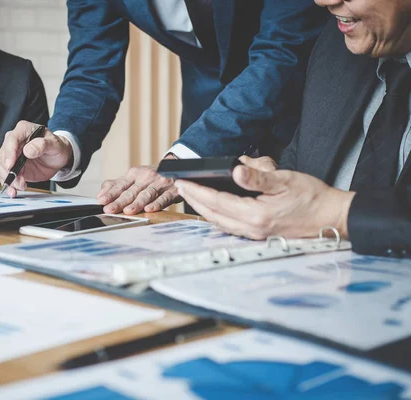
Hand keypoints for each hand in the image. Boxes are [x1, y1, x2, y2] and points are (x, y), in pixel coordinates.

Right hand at [0, 121, 72, 196]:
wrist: (57, 158)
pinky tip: (13, 190)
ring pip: (0, 166)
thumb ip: (42, 145)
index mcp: (23, 130)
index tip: (11, 165)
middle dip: (9, 170)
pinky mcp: (11, 167)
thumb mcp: (54, 145)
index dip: (9, 153)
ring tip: (21, 185)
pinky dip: (7, 184)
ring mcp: (11, 154)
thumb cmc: (56, 147)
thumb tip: (28, 150)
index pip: (11, 139)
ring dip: (8, 179)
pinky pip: (4, 175)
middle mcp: (13, 141)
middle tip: (20, 180)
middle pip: (3, 155)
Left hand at [97, 164, 180, 214]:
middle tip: (110, 209)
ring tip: (128, 211)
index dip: (110, 193)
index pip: (120, 185)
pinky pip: (164, 198)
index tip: (101, 201)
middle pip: (131, 192)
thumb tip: (100, 194)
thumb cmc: (151, 176)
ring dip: (137, 203)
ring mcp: (159, 184)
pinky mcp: (172, 191)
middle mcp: (146, 177)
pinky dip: (157, 204)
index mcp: (134, 174)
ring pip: (146, 194)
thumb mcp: (133, 176)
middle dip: (120, 201)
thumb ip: (116, 185)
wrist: (176, 166)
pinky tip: (149, 209)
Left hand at [174, 157, 354, 239]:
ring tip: (191, 196)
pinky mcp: (260, 234)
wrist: (332, 217)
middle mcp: (252, 228)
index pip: (217, 202)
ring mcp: (255, 234)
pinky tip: (214, 208)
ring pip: (220, 223)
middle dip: (194, 200)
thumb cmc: (312, 197)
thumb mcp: (285, 179)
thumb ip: (258, 177)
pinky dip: (217, 216)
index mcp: (256, 215)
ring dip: (203, 209)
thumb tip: (236, 170)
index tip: (182, 182)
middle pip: (213, 215)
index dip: (197, 191)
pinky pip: (230, 226)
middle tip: (179, 187)